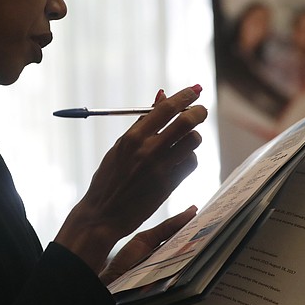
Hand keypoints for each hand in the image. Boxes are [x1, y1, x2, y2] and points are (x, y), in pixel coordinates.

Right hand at [55, 85, 207, 271]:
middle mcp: (148, 150)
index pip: (166, 108)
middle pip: (186, 122)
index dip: (184, 96)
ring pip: (193, 141)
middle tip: (201, 110)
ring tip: (186, 138)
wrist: (104, 214)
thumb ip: (142, 124)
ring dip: (193, 136)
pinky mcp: (170, 184)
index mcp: (132, 137)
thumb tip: (161, 97)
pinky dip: (190, 157)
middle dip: (198, 112)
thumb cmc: (108, 178)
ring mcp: (161, 168)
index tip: (194, 90)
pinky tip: (181, 158)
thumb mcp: (119, 146)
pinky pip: (191, 163)